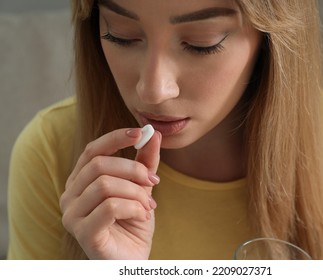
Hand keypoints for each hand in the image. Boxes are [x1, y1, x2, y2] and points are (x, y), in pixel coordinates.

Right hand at [60, 128, 160, 258]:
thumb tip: (152, 133)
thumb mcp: (141, 187)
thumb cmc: (132, 222)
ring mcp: (72, 215)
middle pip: (99, 165)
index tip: (139, 133)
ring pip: (105, 185)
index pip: (92, 150)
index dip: (115, 138)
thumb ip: (144, 162)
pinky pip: (110, 207)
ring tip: (148, 206)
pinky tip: (143, 216)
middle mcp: (70, 195)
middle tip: (154, 181)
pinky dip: (134, 208)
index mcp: (80, 181)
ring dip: (136, 193)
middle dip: (133, 170)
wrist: (132, 258)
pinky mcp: (83, 233)